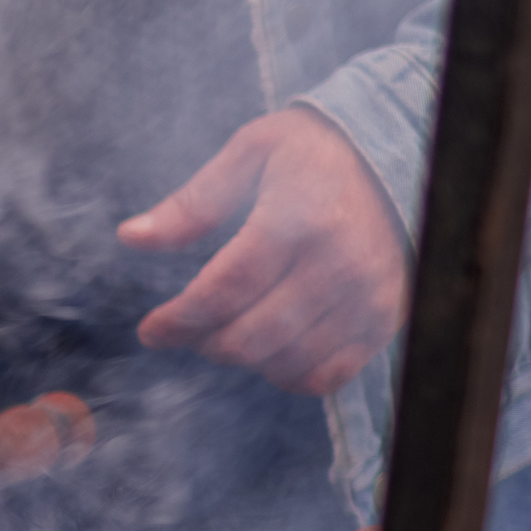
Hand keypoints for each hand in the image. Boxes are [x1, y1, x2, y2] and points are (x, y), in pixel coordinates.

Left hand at [120, 108, 409, 395]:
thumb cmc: (313, 154)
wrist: (401, 158)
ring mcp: (368, 298)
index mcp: (300, 218)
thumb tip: (130, 237)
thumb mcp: (249, 154)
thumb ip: (191, 204)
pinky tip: (268, 350)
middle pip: (252, 335)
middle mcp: (340, 264)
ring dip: (241, 358)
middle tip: (185, 329)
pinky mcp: (385, 320)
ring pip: (284, 362)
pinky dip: (286, 375)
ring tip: (224, 332)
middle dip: (203, 342)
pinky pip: (326, 376)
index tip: (151, 330)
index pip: (226, 289)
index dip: (180, 319)